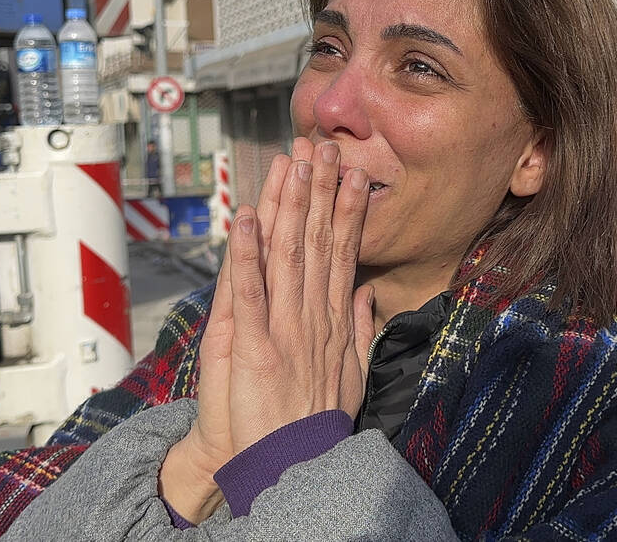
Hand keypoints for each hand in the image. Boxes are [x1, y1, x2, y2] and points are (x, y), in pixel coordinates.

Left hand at [159, 139, 374, 521]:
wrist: (285, 467)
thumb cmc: (310, 422)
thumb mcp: (351, 374)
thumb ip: (359, 329)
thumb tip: (369, 292)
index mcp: (335, 321)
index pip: (343, 254)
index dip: (346, 211)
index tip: (351, 175)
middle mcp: (315, 317)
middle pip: (318, 243)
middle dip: (320, 192)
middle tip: (322, 148)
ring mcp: (285, 330)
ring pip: (289, 255)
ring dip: (289, 206)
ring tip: (292, 165)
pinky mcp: (254, 347)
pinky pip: (249, 292)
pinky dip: (247, 253)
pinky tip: (249, 218)